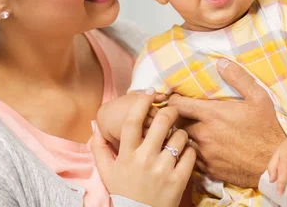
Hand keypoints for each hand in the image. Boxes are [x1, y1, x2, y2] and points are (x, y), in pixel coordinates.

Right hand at [91, 89, 195, 206]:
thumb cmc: (124, 192)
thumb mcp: (107, 172)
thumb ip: (99, 149)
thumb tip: (96, 128)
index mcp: (127, 154)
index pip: (133, 121)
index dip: (141, 102)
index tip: (149, 93)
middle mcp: (144, 159)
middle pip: (162, 121)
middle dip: (170, 112)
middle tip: (172, 112)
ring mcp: (163, 169)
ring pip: (180, 136)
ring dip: (181, 134)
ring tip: (177, 139)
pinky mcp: (179, 179)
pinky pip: (191, 154)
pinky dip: (190, 150)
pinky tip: (184, 153)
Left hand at [168, 58, 285, 187]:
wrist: (273, 163)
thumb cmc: (267, 129)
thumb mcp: (258, 98)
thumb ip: (238, 78)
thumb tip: (221, 62)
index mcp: (213, 115)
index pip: (178, 106)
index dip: (173, 101)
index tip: (176, 99)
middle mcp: (204, 134)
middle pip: (176, 124)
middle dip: (177, 118)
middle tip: (183, 115)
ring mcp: (205, 154)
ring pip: (182, 142)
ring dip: (184, 136)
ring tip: (190, 131)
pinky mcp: (208, 170)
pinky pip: (191, 159)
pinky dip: (193, 152)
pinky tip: (202, 148)